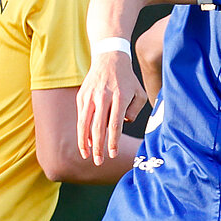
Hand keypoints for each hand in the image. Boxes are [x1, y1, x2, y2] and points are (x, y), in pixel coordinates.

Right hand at [77, 51, 145, 165]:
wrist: (109, 58)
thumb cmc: (127, 80)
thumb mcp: (139, 93)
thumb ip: (135, 111)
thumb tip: (124, 124)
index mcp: (120, 97)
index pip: (115, 125)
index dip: (113, 142)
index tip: (112, 154)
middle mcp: (103, 97)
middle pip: (98, 127)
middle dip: (98, 147)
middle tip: (99, 162)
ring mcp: (90, 96)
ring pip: (84, 123)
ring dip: (84, 142)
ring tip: (86, 155)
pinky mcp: (82, 96)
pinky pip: (81, 117)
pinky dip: (82, 131)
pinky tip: (86, 142)